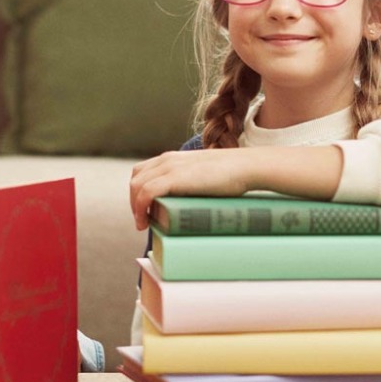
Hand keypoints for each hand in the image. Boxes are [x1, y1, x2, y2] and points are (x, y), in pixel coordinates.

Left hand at [129, 149, 254, 229]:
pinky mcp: (175, 178)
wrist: (246, 167)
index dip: (138, 191)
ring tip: (143, 224)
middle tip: (143, 219)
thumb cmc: (233, 175)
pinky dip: (140, 208)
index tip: (145, 209)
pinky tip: (144, 222)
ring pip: (137, 186)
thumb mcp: (205, 176)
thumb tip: (191, 205)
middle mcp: (167, 160)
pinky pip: (146, 192)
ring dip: (135, 207)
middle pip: (136, 178)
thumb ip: (193, 184)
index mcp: (173, 158)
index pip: (143, 171)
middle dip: (134, 200)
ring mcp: (170, 167)